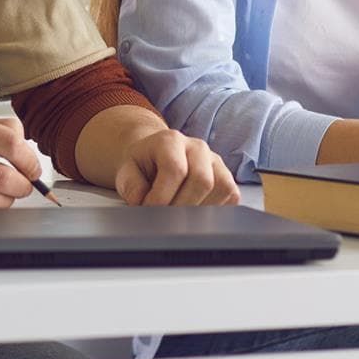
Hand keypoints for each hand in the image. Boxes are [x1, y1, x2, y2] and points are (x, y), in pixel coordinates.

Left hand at [113, 128, 239, 206]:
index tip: (150, 210)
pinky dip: (215, 210)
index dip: (162, 196)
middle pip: (202, 180)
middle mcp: (197, 147)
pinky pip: (231, 196)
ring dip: (199, 210)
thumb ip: (130, 184)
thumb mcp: (127, 169)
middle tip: (165, 217)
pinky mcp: (227, 177)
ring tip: (178, 214)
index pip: (175, 169)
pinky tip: (196, 211)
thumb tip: (141, 201)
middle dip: (182, 207)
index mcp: (171, 140)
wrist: (155, 157)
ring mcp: (215, 161)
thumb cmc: (143, 165)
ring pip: (220, 189)